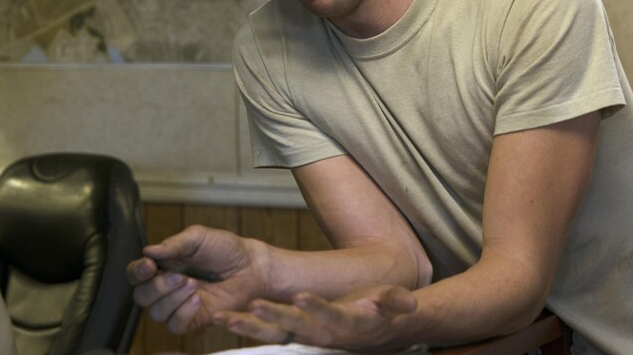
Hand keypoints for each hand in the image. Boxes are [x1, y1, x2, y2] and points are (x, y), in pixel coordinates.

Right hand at [127, 225, 263, 333]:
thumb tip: (148, 250)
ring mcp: (179, 304)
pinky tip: (198, 299)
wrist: (250, 266)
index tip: (150, 265)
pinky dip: (183, 313)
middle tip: (180, 276)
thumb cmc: (225, 249)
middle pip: (142, 297)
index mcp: (163, 265)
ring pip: (156, 313)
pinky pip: (175, 326)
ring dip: (172, 299)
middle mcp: (166, 287)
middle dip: (157, 287)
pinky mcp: (193, 319)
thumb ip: (174, 244)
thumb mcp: (199, 237)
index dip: (137, 272)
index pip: (136, 274)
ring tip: (194, 284)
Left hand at [214, 284, 417, 350]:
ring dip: (247, 326)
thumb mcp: (390, 304)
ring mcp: (301, 335)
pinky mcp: (289, 332)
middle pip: (291, 327)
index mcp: (342, 324)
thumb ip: (396, 302)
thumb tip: (412, 303)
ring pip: (271, 332)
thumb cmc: (376, 313)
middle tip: (248, 308)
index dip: (314, 308)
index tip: (300, 297)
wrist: (368, 332)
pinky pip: (264, 330)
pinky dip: (244, 324)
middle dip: (268, 318)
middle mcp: (318, 333)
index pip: (326, 316)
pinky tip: (221, 318)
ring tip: (223, 318)